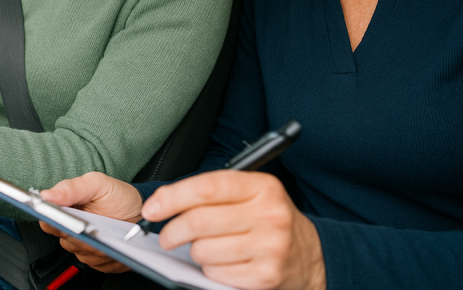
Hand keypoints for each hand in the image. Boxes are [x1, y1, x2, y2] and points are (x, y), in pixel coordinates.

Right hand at [38, 172, 143, 272]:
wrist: (138, 211)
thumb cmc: (116, 196)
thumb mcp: (96, 184)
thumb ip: (71, 188)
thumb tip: (46, 195)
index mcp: (66, 210)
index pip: (48, 221)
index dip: (52, 221)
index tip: (62, 219)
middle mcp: (72, 231)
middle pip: (66, 240)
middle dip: (79, 233)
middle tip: (92, 225)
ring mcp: (85, 248)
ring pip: (82, 252)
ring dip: (95, 244)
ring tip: (108, 233)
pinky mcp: (99, 261)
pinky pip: (98, 264)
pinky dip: (108, 255)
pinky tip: (115, 243)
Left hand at [143, 171, 324, 289]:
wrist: (310, 255)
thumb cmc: (268, 219)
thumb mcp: (250, 194)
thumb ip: (212, 192)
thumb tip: (163, 202)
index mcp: (262, 187)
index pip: (206, 188)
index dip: (172, 198)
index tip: (152, 209)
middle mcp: (269, 215)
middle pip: (200, 221)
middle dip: (172, 230)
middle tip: (165, 235)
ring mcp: (270, 247)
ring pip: (204, 250)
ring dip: (193, 252)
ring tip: (202, 247)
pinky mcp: (266, 276)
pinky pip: (216, 273)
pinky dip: (209, 269)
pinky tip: (220, 262)